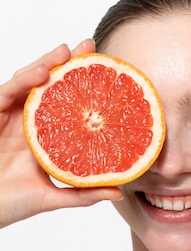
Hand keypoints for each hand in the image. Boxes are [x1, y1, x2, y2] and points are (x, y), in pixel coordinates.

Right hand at [0, 40, 122, 227]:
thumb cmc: (10, 204)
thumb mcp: (53, 198)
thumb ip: (83, 194)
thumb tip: (119, 190)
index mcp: (43, 135)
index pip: (64, 103)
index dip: (82, 85)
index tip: (107, 70)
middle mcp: (26, 122)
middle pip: (47, 85)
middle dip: (67, 63)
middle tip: (90, 46)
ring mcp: (7, 117)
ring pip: (27, 82)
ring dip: (46, 64)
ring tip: (67, 52)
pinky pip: (6, 93)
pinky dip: (23, 81)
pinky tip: (42, 74)